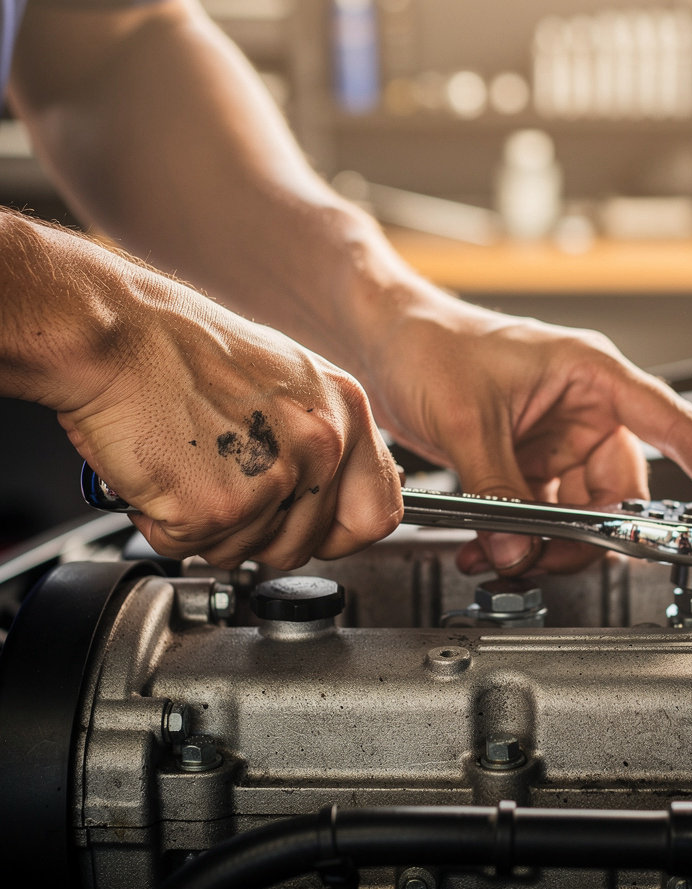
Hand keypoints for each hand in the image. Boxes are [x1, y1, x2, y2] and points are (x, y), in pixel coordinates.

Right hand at [59, 266, 401, 570]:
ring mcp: (274, 479)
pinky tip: (160, 475)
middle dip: (256, 535)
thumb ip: (319, 438)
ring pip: (244, 553)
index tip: (312, 532)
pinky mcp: (220, 506)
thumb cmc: (183, 349)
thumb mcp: (286, 381)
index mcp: (347, 413)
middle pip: (303, 546)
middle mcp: (323, 447)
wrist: (117, 335)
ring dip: (205, 528)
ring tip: (187, 468)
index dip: (338, 534)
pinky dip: (163, 524)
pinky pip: (192, 549)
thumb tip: (329, 487)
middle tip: (220, 489)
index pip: (378, 513)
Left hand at [359, 294, 691, 575]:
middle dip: (591, 537)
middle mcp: (584, 409)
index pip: (675, 425)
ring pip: (579, 511)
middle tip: (553, 562)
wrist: (384, 338)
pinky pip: (541, 511)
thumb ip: (499, 493)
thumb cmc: (431, 342)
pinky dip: (522, 536)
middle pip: (619, 492)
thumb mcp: (470, 420)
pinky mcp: (526, 459)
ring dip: (548, 544)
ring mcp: (556, 439)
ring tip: (503, 558)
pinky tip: (491, 549)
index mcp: (593, 376)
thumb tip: (518, 553)